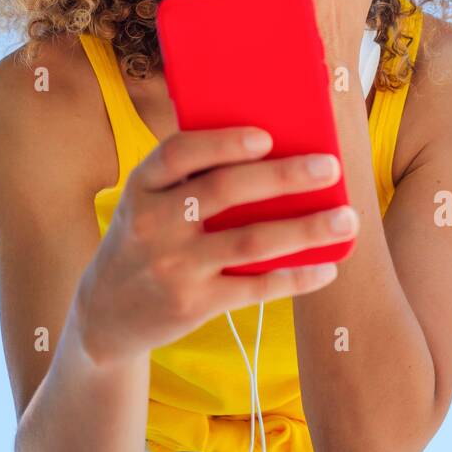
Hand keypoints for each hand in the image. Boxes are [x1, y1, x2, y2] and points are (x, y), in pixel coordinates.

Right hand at [74, 125, 358, 365]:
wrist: (105, 314)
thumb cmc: (145, 240)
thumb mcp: (147, 203)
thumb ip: (190, 178)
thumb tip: (272, 148)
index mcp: (142, 186)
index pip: (177, 153)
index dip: (222, 142)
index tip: (266, 136)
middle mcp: (153, 224)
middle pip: (223, 191)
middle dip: (282, 176)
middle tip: (330, 167)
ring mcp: (173, 267)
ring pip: (249, 242)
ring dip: (305, 229)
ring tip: (347, 219)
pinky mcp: (192, 304)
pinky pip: (254, 288)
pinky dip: (295, 277)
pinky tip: (326, 267)